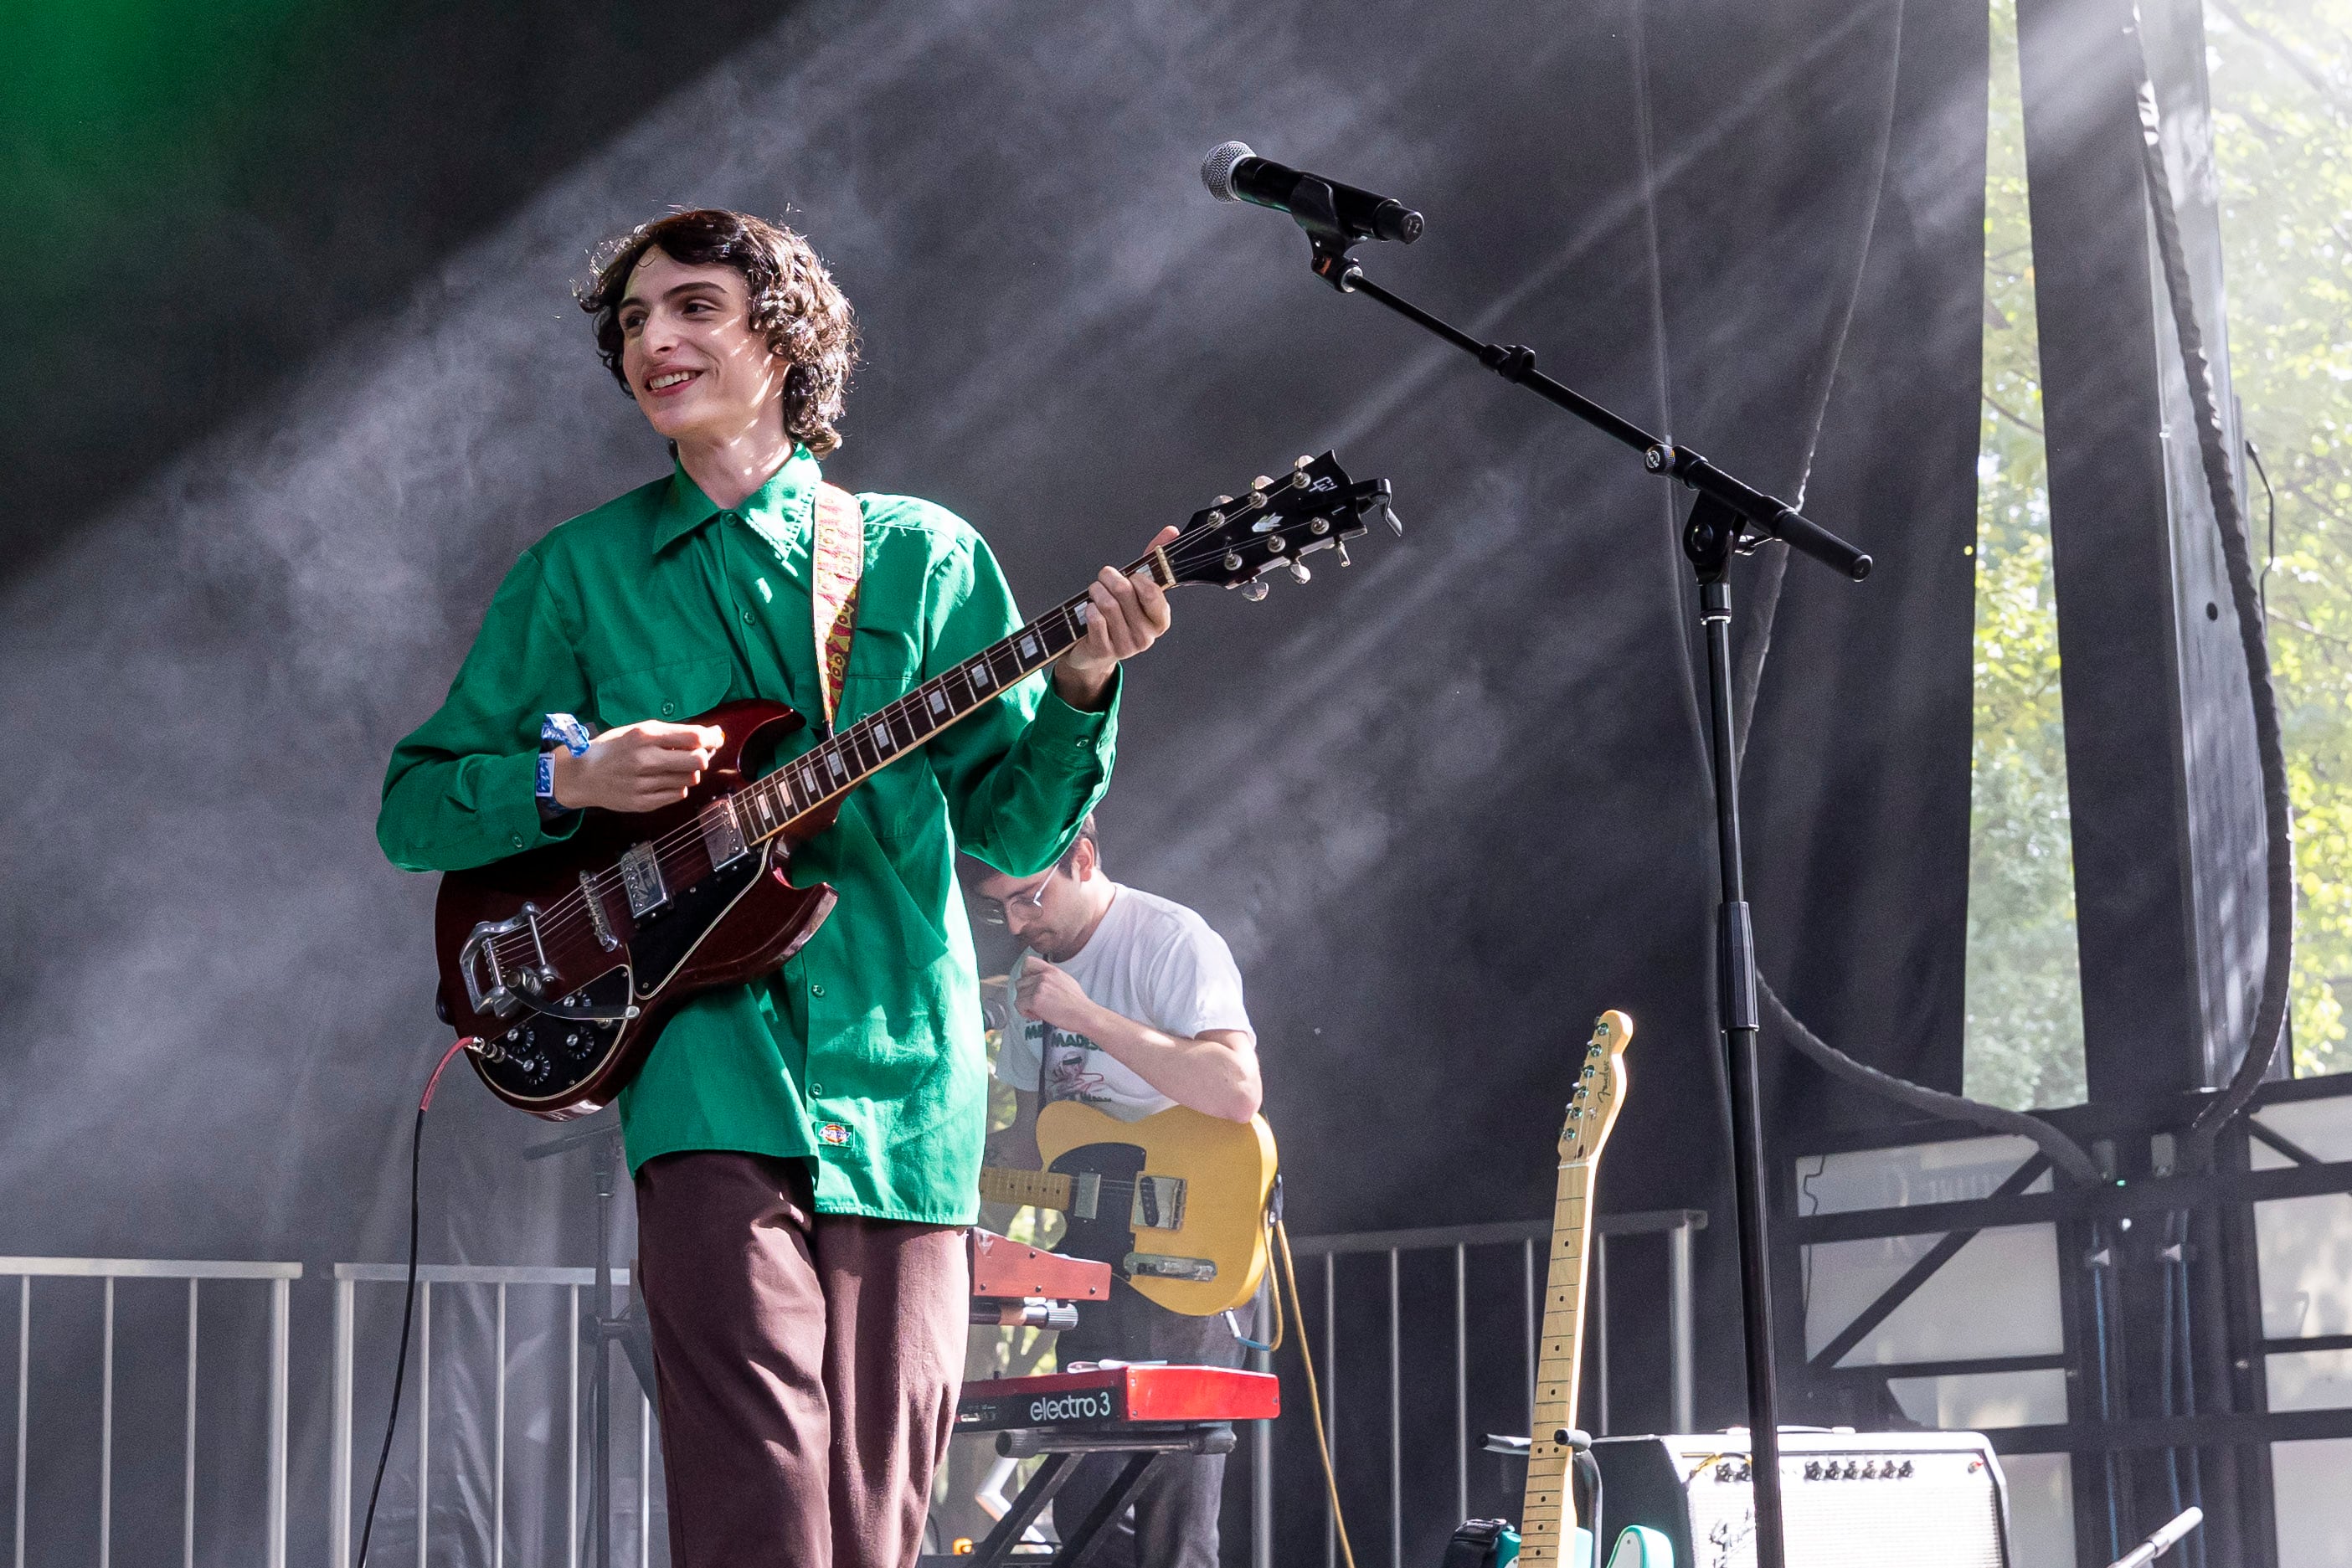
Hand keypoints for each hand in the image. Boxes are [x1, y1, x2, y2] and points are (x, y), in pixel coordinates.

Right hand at [549, 719, 722, 812]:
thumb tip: (712, 733)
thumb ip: (673, 733)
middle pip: (697, 760)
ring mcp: (643, 784)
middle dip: (703, 756)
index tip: (716, 738)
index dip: (711, 738)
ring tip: (674, 767)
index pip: (693, 737)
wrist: (582, 775)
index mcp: (643, 736)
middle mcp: (644, 759)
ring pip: (689, 779)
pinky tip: (664, 780)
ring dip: (689, 772)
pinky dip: (678, 786)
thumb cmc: (613, 749)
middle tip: (697, 754)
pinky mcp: (642, 803)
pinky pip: (678, 795)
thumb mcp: (638, 731)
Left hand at [1014, 959, 1099, 1035]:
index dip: (1025, 975)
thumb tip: (1041, 983)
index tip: (1030, 985)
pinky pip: (1019, 1005)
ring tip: (1037, 1010)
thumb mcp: (1067, 981)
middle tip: (1035, 1002)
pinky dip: (1025, 1012)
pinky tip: (1037, 1015)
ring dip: (1025, 1005)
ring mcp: (1039, 987)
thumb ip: (1052, 978)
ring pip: (1018, 994)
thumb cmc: (1078, 1003)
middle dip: (1025, 994)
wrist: (1083, 1014)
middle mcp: (1044, 976)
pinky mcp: (1035, 1000)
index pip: (1028, 962)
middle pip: (1020, 982)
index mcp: (1052, 971)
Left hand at [1053, 525, 1177, 709]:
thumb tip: (1171, 531)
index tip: (1131, 575)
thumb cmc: (1118, 616)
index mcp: (1159, 620)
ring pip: (1108, 605)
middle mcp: (1146, 637)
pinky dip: (1089, 608)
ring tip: (1095, 591)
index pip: (1154, 594)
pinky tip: (1089, 609)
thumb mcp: (1137, 589)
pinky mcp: (1104, 651)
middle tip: (1105, 575)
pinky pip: (1095, 619)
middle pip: (1125, 593)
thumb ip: (1154, 561)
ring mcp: (1125, 647)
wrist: (1094, 651)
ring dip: (1097, 591)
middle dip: (1110, 577)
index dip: (1139, 579)